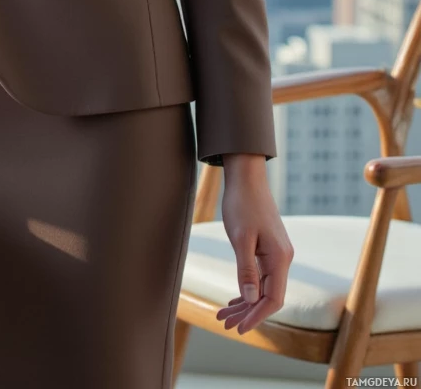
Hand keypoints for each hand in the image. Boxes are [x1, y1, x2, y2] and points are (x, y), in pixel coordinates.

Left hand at [215, 154, 293, 334]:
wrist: (246, 176)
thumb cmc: (242, 203)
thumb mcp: (240, 238)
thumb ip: (246, 269)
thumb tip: (249, 299)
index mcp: (280, 258)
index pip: (273, 299)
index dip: (256, 316)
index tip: (239, 329)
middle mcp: (282, 259)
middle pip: (267, 296)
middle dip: (247, 313)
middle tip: (224, 324)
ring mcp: (276, 254)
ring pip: (262, 287)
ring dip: (244, 302)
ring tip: (222, 315)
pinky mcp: (267, 249)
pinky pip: (259, 276)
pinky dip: (246, 288)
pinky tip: (234, 299)